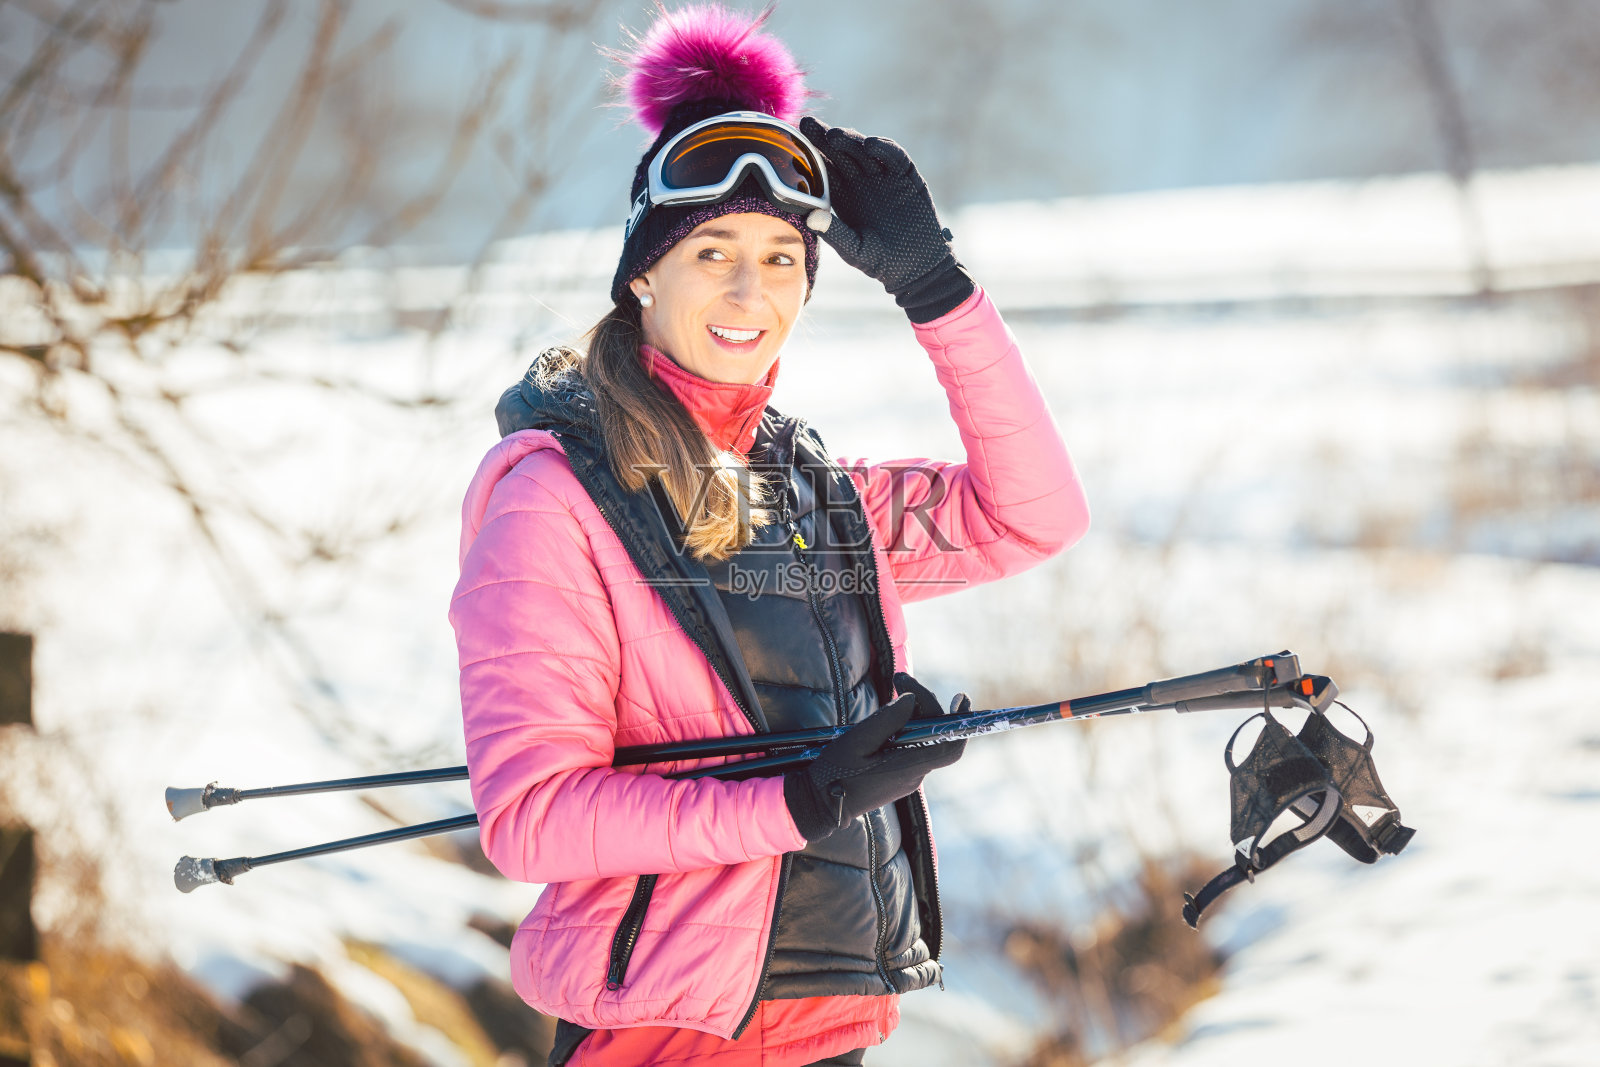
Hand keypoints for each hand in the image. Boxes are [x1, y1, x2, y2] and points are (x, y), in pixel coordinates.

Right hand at [782, 672, 966, 841]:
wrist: (820, 805)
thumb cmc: (835, 773)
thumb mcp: (857, 741)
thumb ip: (886, 720)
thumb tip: (910, 700)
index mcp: (908, 766)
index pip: (950, 746)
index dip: (961, 723)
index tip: (960, 697)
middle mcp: (914, 774)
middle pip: (936, 734)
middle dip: (924, 702)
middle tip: (898, 680)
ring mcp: (907, 777)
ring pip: (924, 739)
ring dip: (914, 713)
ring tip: (894, 689)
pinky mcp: (898, 777)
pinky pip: (913, 747)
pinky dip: (907, 727)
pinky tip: (889, 716)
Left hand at [799, 117, 975, 321]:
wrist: (917, 268)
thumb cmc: (880, 261)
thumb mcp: (854, 249)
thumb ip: (835, 233)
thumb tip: (810, 216)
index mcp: (844, 195)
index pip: (825, 168)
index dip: (811, 153)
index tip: (794, 140)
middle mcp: (862, 182)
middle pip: (841, 153)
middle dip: (826, 138)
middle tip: (810, 125)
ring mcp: (885, 177)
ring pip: (865, 151)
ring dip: (851, 141)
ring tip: (836, 136)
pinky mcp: (908, 178)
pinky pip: (896, 158)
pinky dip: (885, 150)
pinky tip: (871, 145)